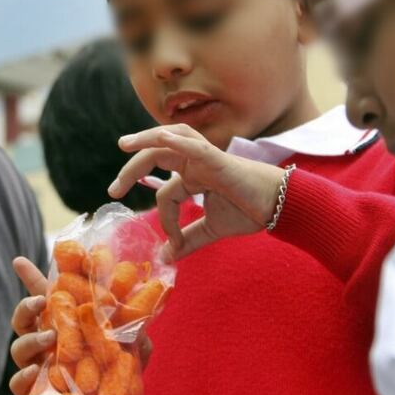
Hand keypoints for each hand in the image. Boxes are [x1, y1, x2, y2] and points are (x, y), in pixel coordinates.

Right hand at [8, 257, 152, 394]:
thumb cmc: (117, 372)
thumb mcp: (131, 349)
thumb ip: (134, 335)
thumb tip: (141, 327)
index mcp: (63, 324)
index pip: (43, 296)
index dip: (30, 277)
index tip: (19, 260)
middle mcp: (45, 343)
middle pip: (22, 319)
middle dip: (27, 307)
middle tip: (41, 301)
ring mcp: (36, 367)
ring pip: (18, 348)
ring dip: (31, 340)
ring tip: (49, 338)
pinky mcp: (33, 393)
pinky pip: (17, 383)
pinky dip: (24, 376)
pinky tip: (36, 372)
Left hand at [108, 124, 286, 259]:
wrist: (280, 206)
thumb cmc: (249, 211)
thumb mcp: (211, 230)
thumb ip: (188, 240)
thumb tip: (166, 256)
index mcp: (193, 176)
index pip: (165, 194)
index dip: (164, 220)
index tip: (172, 243)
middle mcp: (196, 162)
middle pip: (156, 156)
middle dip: (131, 170)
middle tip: (113, 190)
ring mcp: (206, 158)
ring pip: (170, 139)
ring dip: (145, 139)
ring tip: (124, 146)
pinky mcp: (220, 160)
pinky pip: (196, 146)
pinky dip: (177, 140)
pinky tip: (161, 138)